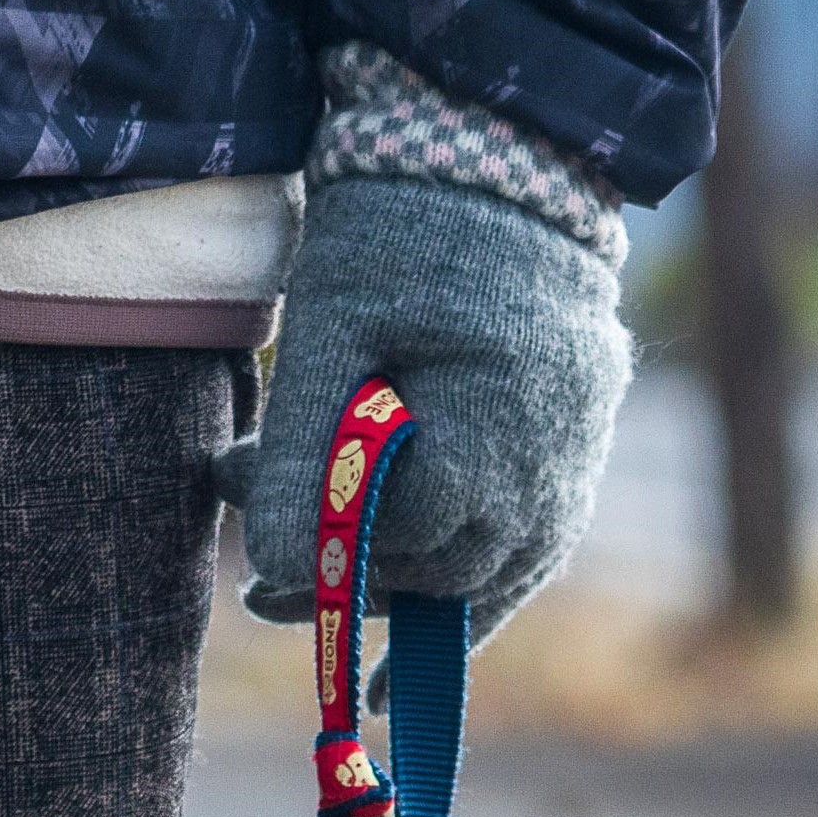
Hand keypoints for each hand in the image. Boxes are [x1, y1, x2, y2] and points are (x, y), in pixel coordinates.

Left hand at [229, 176, 630, 641]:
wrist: (507, 161)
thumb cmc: (404, 233)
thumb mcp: (331, 331)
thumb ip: (304, 454)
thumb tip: (275, 571)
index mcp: (489, 450)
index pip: (393, 543)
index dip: (314, 543)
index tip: (239, 511)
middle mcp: (549, 486)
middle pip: (436, 578)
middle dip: (346, 582)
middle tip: (256, 589)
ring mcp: (575, 480)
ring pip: (482, 583)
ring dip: (400, 602)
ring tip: (325, 634)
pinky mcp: (578, 464)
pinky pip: (523, 558)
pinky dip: (466, 597)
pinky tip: (408, 654)